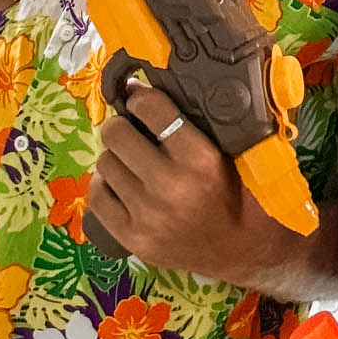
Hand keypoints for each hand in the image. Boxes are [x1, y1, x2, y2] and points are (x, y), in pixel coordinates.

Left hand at [89, 82, 258, 279]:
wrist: (240, 248)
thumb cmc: (236, 192)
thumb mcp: (224, 152)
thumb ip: (191, 125)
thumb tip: (141, 89)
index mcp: (200, 158)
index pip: (153, 110)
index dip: (141, 98)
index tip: (140, 98)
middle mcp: (170, 184)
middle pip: (117, 134)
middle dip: (121, 125)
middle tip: (130, 128)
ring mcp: (147, 214)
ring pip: (105, 163)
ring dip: (115, 155)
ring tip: (129, 158)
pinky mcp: (131, 237)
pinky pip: (97, 197)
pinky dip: (105, 184)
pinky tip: (120, 182)